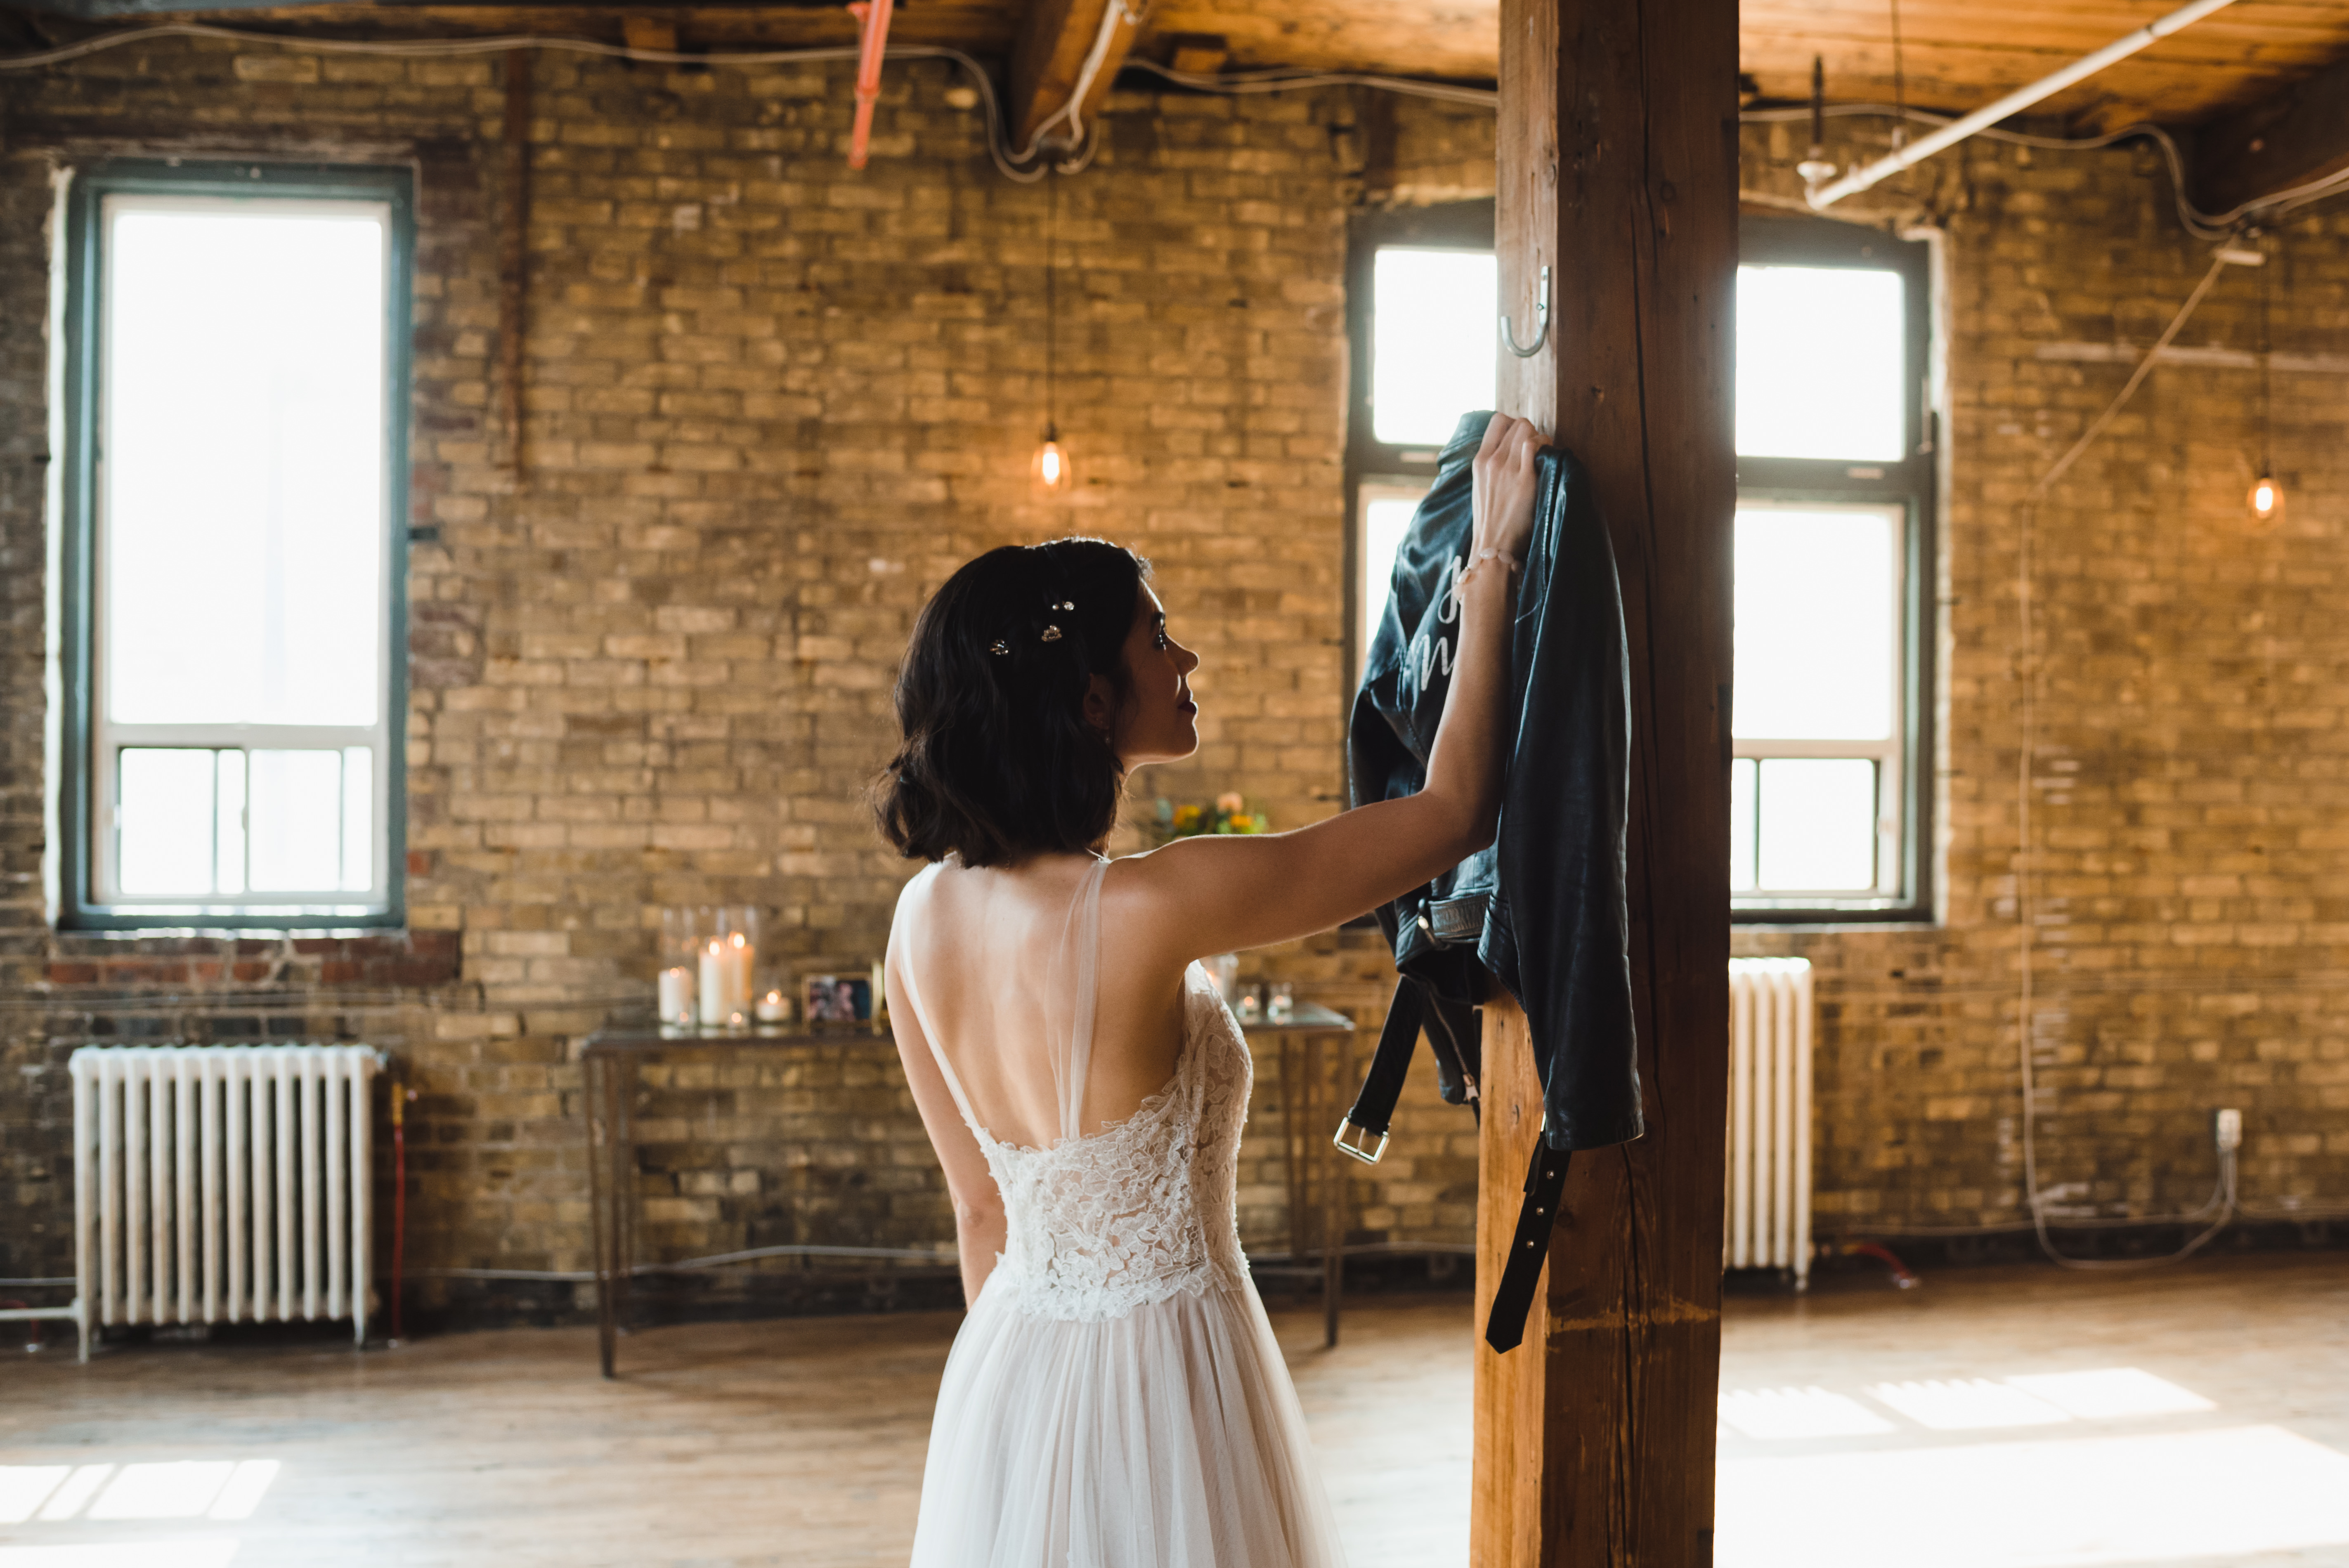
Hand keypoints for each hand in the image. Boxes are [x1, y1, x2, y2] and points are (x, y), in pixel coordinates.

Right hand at [1470, 413, 1542, 565]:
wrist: (1493, 546)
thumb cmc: (1491, 520)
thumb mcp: (1482, 486)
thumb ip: (1492, 465)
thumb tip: (1510, 450)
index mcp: (1479, 461)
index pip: (1498, 420)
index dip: (1514, 424)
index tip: (1521, 438)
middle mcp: (1492, 461)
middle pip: (1518, 423)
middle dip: (1531, 432)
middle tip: (1536, 450)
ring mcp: (1508, 469)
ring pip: (1528, 430)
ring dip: (1541, 438)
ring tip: (1542, 456)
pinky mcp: (1525, 480)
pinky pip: (1537, 445)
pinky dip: (1546, 446)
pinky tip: (1547, 461)